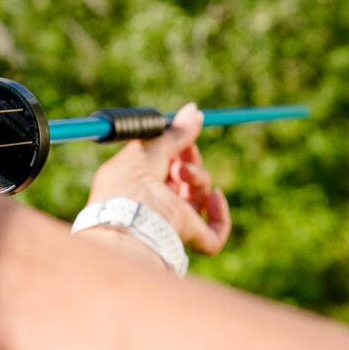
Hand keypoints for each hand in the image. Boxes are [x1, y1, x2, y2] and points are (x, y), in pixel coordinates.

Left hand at [86, 103, 230, 254]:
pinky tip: (214, 196)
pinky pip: (215, 234)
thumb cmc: (128, 182)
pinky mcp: (188, 238)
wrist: (129, 217)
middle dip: (190, 161)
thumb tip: (195, 111)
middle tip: (183, 156)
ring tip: (183, 175)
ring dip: (199, 179)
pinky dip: (220, 215)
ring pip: (200, 199)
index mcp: (139, 184)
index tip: (182, 136)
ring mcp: (172, 223)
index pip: (165, 165)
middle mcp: (156, 204)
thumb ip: (174, 133)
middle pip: (185, 181)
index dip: (178, 149)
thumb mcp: (149, 148)